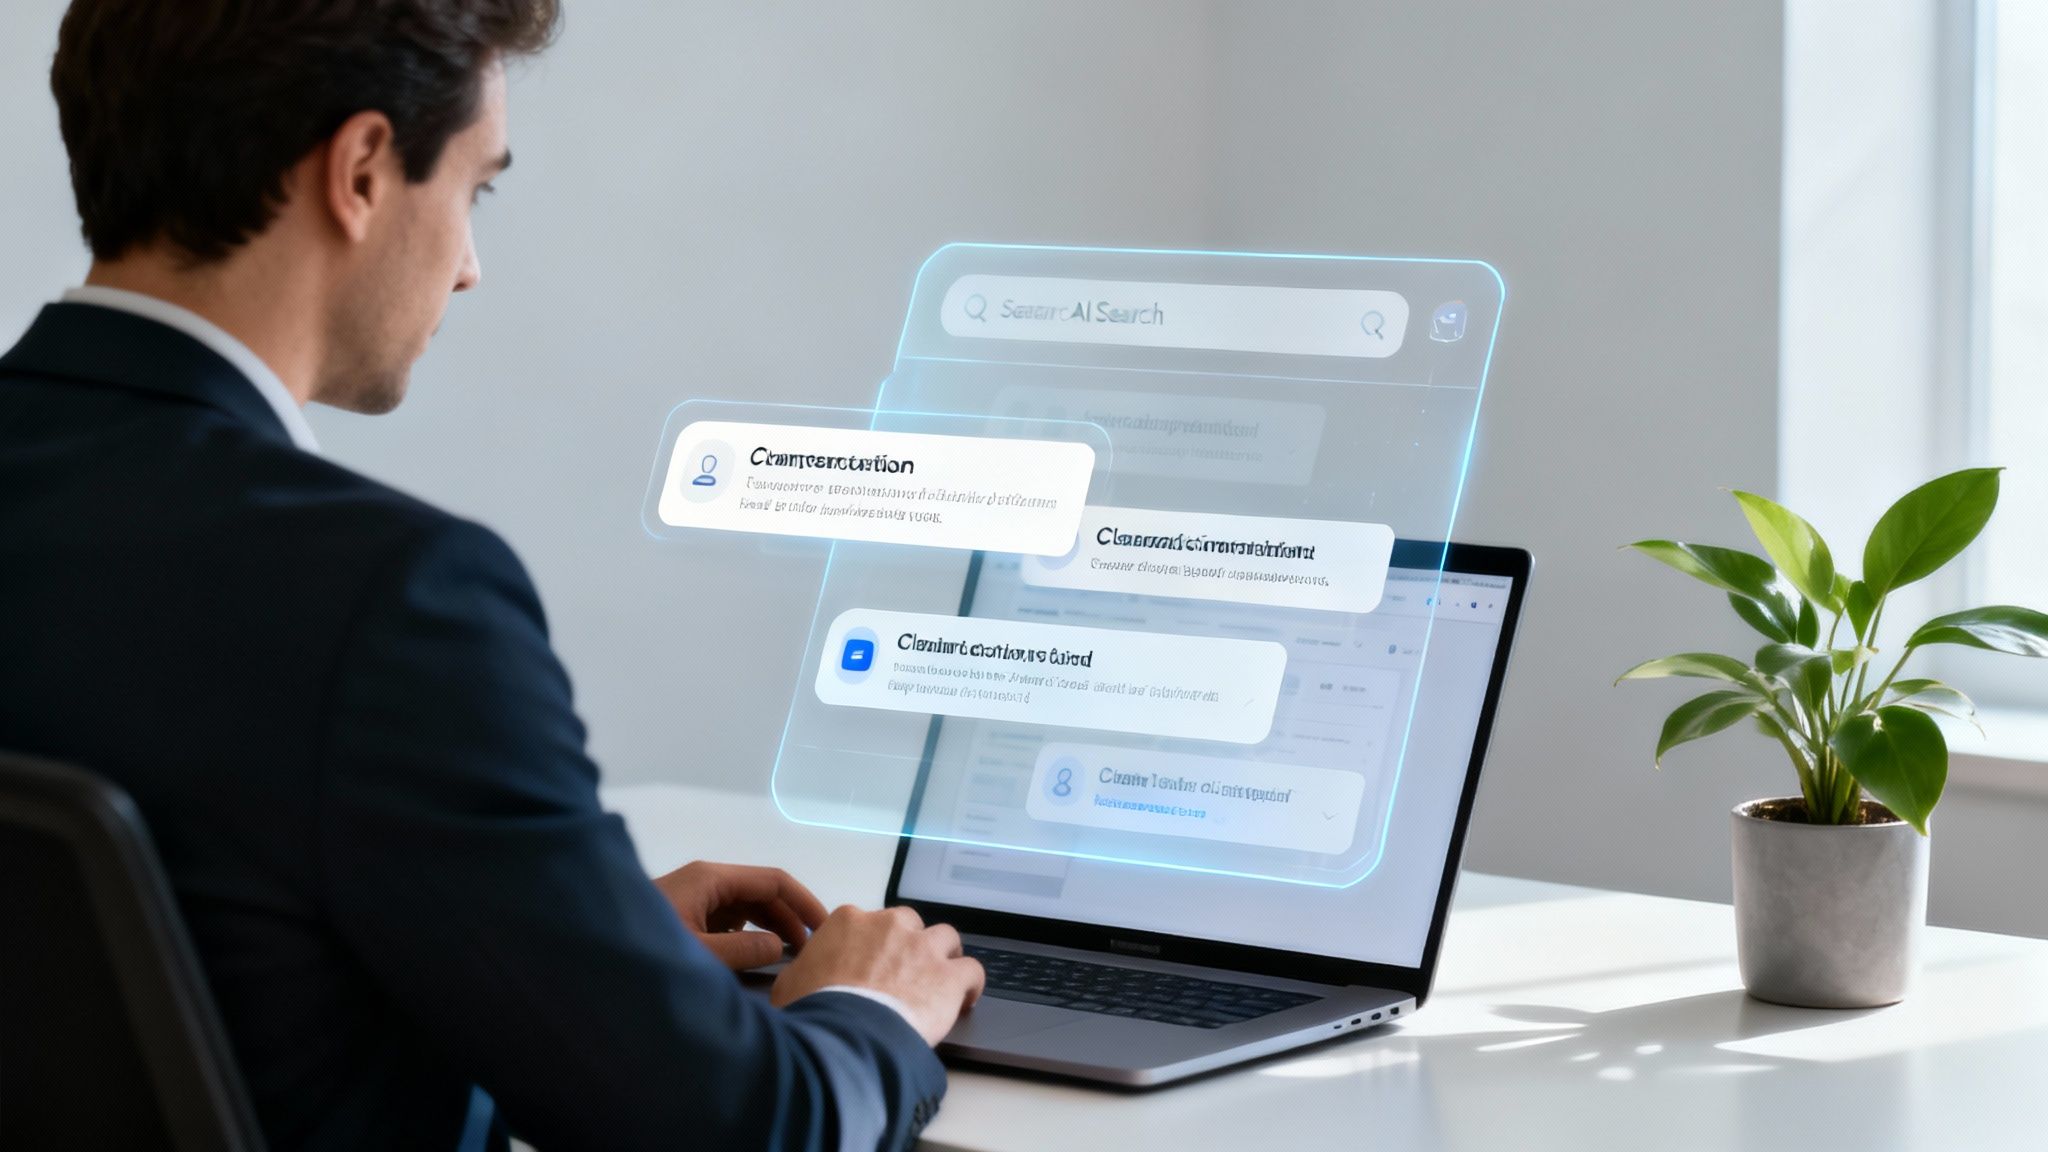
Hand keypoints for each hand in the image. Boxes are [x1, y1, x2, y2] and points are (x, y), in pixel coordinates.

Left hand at [653, 861, 828, 970]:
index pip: (774, 880)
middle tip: (811, 951)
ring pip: (745, 907)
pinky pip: (727, 919)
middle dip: (789, 918)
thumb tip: (778, 948)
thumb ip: (744, 951)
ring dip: (768, 927)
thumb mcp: (700, 955)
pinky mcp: (683, 915)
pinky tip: (752, 957)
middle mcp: (705, 881)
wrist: (590, 958)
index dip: (804, 902)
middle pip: (761, 892)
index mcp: (712, 878)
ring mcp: (693, 897)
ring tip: (787, 957)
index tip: (826, 928)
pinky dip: (746, 934)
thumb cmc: (643, 949)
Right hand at [771, 905, 984, 1044]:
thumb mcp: (789, 985)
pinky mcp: (949, 976)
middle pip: (909, 925)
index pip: (866, 923)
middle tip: (903, 973)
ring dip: (943, 956)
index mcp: (848, 922)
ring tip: (939, 979)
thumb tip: (802, 976)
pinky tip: (967, 998)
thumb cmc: (813, 1010)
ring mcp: (923, 948)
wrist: (843, 1034)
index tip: (870, 965)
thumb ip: (803, 970)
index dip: (871, 946)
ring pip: (945, 938)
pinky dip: (971, 983)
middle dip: (908, 945)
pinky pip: (972, 970)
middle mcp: (889, 925)